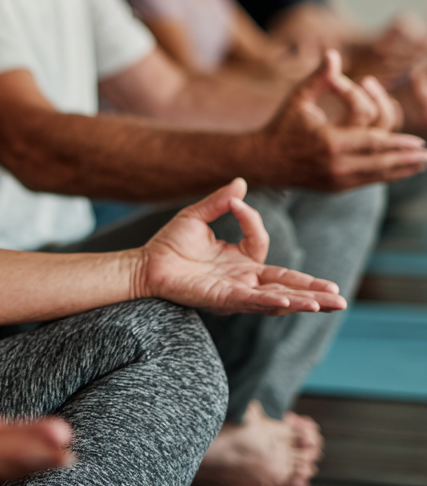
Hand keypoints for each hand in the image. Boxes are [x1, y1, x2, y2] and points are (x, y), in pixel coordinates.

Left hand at [139, 179, 347, 315]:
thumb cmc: (169, 243)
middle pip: (286, 285)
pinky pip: (250, 301)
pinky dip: (271, 302)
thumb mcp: (196, 216)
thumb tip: (241, 182)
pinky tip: (291, 303)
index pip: (261, 243)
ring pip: (276, 298)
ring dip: (302, 300)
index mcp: (239, 259)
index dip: (252, 220)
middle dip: (314, 291)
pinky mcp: (221, 300)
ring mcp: (234, 291)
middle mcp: (242, 279)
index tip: (234, 202)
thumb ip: (219, 201)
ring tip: (329, 303)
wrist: (144, 263)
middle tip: (340, 297)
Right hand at [258, 49, 425, 190]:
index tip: (413, 135)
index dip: (393, 132)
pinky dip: (389, 175)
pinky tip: (402, 169)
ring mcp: (339, 179)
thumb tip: (333, 54)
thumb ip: (319, 78)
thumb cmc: (282, 125)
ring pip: (381, 173)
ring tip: (422, 161)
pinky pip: (371, 181)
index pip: (373, 136)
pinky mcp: (338, 187)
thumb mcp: (298, 99)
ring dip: (404, 167)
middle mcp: (337, 163)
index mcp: (329, 140)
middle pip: (382, 157)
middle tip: (425, 150)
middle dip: (406, 154)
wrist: (264, 161)